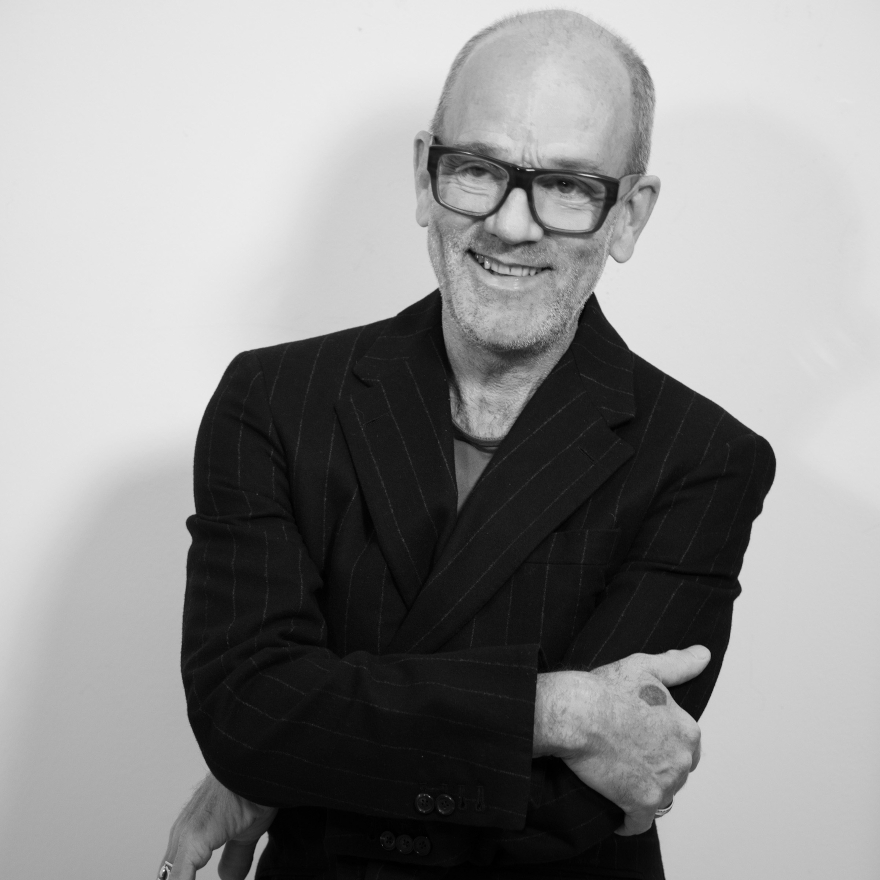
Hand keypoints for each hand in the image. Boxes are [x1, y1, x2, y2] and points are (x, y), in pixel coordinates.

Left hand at [160, 772, 276, 879]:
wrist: (256, 764)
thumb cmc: (253, 786)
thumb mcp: (246, 830)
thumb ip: (236, 856)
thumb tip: (228, 879)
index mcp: (191, 834)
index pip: (177, 875)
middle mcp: (182, 836)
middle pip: (170, 876)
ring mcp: (184, 840)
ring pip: (172, 877)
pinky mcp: (192, 843)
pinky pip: (179, 879)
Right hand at [534, 646, 709, 836]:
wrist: (577, 713)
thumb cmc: (606, 690)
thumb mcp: (645, 668)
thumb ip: (679, 664)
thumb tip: (703, 654)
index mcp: (686, 729)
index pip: (686, 747)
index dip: (664, 745)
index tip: (644, 741)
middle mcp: (681, 759)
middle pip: (674, 773)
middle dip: (656, 769)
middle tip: (629, 759)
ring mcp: (662, 783)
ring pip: (660, 797)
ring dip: (643, 793)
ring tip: (620, 781)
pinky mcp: (640, 803)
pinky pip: (640, 823)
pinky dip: (629, 822)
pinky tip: (618, 815)